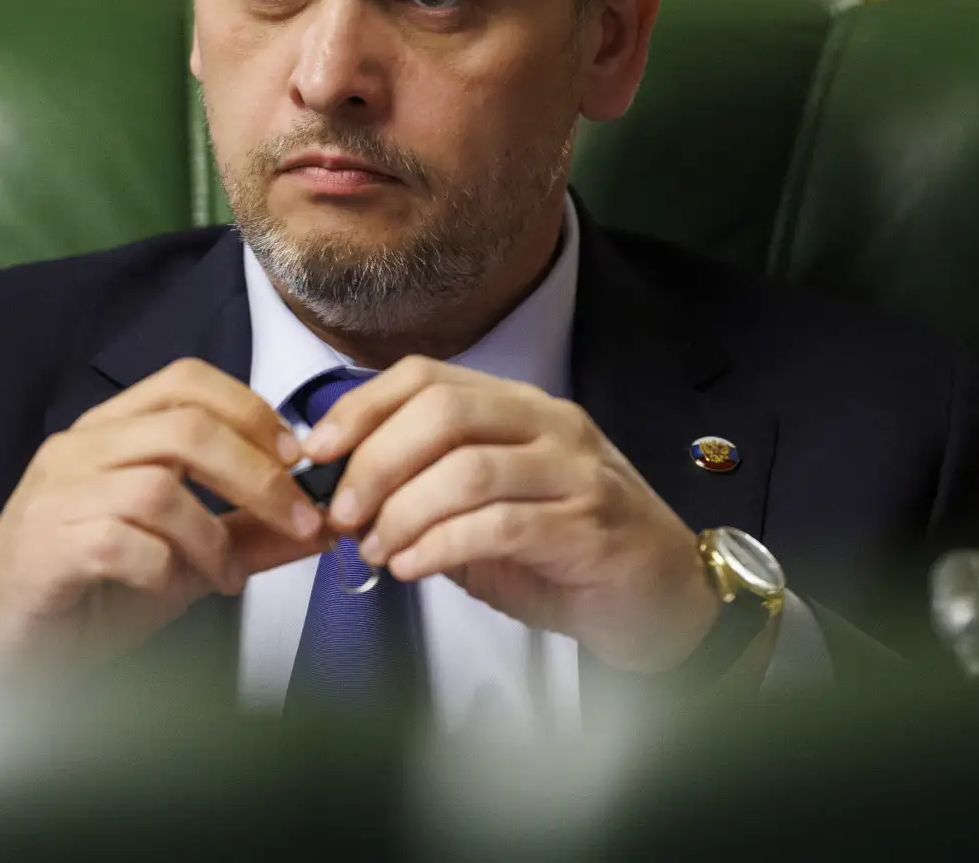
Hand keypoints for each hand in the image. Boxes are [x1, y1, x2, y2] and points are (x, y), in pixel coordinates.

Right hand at [0, 359, 325, 681]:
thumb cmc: (88, 591)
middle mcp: (80, 448)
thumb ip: (246, 537)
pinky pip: (121, 540)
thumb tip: (321, 526)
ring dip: (212, 535)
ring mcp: (57, 494)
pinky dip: (165, 567)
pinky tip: (173, 593)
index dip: (252, 411)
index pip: (187, 381)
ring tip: (226, 578)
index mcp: (111, 431)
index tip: (298, 461)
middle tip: (298, 521)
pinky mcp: (44, 546)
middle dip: (257, 475)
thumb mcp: (182, 560)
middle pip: (185, 426)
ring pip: (158, 485)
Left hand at [305, 357, 720, 671]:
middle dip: (374, 462)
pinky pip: (498, 523)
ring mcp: (576, 471)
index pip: (424, 377)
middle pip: (440, 412)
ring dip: (402, 512)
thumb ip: (426, 493)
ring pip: (465, 468)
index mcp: (517, 407)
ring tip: (376, 550)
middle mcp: (549, 424)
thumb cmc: (564, 554)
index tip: (315, 451)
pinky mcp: (590, 526)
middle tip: (341, 514)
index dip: (360, 408)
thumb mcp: (486, 510)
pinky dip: (440, 545)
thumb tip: (341, 498)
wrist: (663, 602)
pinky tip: (413, 567)